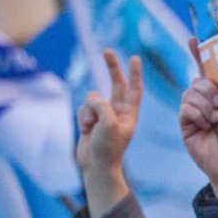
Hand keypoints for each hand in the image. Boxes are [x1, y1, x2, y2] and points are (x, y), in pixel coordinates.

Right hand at [75, 50, 141, 217]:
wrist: (96, 166)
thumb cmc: (108, 148)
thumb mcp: (109, 124)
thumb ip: (102, 105)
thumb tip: (93, 98)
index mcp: (130, 113)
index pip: (134, 88)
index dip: (134, 73)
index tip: (135, 58)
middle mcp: (118, 112)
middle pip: (115, 83)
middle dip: (112, 67)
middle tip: (108, 51)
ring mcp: (103, 115)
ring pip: (92, 99)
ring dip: (89, 112)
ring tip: (93, 128)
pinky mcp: (90, 120)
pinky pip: (83, 109)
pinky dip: (82, 118)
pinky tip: (86, 130)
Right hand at [180, 39, 217, 196]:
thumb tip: (211, 78)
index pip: (208, 72)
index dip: (200, 55)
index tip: (194, 39)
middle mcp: (206, 102)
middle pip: (197, 81)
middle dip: (208, 88)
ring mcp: (194, 114)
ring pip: (189, 93)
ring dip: (205, 103)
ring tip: (216, 119)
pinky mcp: (185, 125)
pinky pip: (185, 108)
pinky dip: (197, 113)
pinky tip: (207, 124)